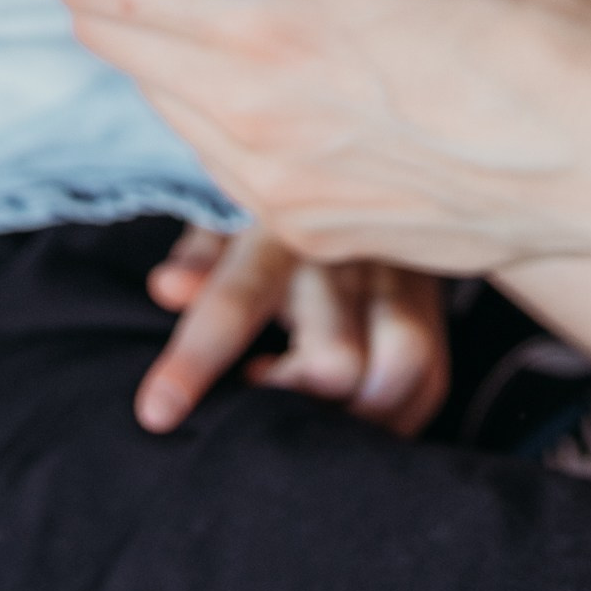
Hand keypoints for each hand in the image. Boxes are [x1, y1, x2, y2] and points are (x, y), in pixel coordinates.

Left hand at [38, 0, 590, 273]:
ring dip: (158, 27)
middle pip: (109, 36)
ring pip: (161, 96)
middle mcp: (245, 119)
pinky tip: (278, 49)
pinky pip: (220, 154)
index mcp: (257, 22)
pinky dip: (214, 91)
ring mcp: (276, 188)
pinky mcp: (314, 228)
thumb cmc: (533, 13)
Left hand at [135, 225, 448, 437]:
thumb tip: (166, 287)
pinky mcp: (433, 300)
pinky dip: (397, 416)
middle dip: (294, 403)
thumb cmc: (274, 204)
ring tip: (314, 431)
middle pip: (334, 358)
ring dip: (355, 420)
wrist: (364, 158)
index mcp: (278, 225)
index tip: (157, 413)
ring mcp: (400, 274)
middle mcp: (345, 250)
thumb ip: (199, 254)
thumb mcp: (227, 212)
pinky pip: (431, 377)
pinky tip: (356, 422)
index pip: (235, 299)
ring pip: (400, 366)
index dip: (196, 360)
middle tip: (260, 415)